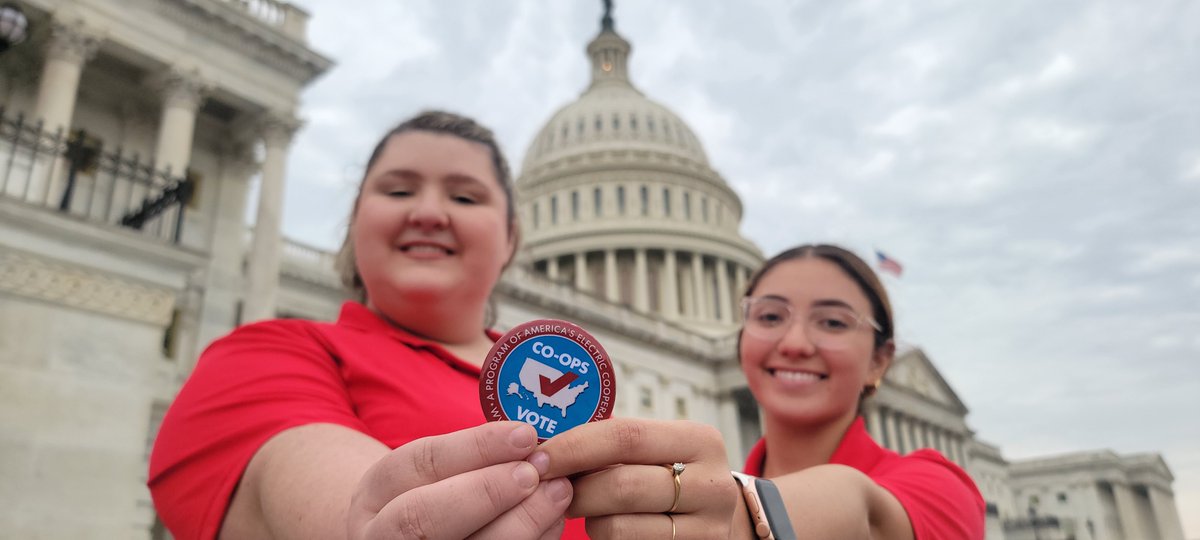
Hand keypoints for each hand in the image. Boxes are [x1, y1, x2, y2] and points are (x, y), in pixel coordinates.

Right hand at [346, 421, 571, 538]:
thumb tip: (530, 440)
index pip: (419, 464)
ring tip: (557, 493)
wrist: (406, 538)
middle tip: (534, 472)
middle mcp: (380, 536)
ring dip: (520, 522)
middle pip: (423, 517)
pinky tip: (552, 522)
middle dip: (486, 491)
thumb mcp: (433, 472)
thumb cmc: (432, 496)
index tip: (524, 434)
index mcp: (376, 493)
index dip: (475, 447)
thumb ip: (473, 457)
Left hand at [535, 418, 741, 538]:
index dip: (574, 446)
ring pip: (617, 527)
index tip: (539, 456)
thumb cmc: (673, 477)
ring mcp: (706, 530)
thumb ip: (617, 442)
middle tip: (551, 489)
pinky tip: (606, 526)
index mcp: (701, 442)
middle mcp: (712, 486)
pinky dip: (603, 538)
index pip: (625, 437)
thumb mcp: (661, 450)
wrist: (723, 522)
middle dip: (575, 489)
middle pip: (620, 485)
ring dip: (587, 519)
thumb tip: (547, 443)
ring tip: (585, 508)